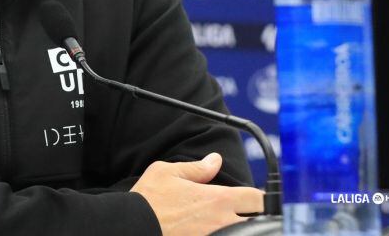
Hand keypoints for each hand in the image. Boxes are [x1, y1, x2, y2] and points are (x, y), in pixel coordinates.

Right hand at [130, 152, 262, 235]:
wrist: (132, 227)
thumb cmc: (147, 199)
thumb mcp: (167, 172)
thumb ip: (196, 168)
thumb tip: (215, 160)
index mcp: (217, 200)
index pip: (257, 199)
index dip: (257, 197)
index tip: (250, 198)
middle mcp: (222, 223)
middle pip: (256, 222)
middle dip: (250, 217)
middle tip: (238, 213)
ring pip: (241, 234)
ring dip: (235, 228)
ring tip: (221, 223)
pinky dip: (219, 234)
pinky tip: (206, 230)